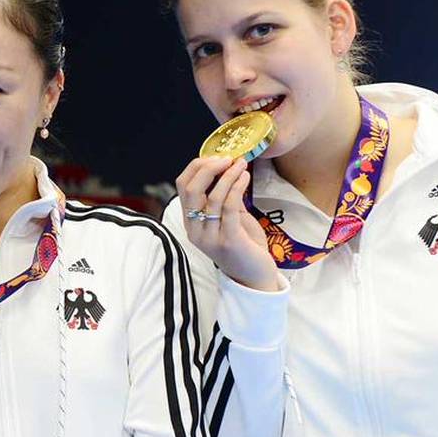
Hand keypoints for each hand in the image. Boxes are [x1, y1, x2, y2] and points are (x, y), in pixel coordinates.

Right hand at [175, 156, 279, 291]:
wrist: (255, 279)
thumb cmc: (244, 247)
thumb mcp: (230, 219)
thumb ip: (224, 199)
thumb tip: (227, 169)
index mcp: (191, 222)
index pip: (182, 186)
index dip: (197, 167)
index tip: (217, 157)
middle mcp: (195, 230)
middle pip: (191, 189)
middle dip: (208, 167)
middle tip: (227, 158)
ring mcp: (210, 237)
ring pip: (211, 197)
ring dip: (228, 175)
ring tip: (241, 164)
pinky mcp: (228, 241)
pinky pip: (229, 207)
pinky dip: (237, 187)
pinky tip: (245, 178)